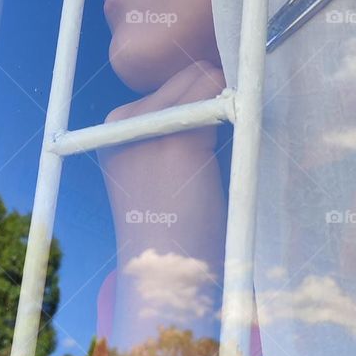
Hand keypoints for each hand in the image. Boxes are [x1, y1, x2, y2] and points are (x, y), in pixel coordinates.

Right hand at [98, 62, 226, 348]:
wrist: (167, 279)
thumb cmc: (176, 232)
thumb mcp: (163, 172)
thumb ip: (178, 131)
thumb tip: (219, 80)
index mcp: (113, 131)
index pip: (168, 85)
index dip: (203, 94)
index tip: (224, 109)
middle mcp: (120, 124)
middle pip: (186, 76)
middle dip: (216, 93)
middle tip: (235, 123)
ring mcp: (145, 131)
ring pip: (204, 80)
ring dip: (230, 100)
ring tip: (234, 139)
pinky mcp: (176, 143)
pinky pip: (217, 102)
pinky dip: (238, 107)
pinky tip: (243, 129)